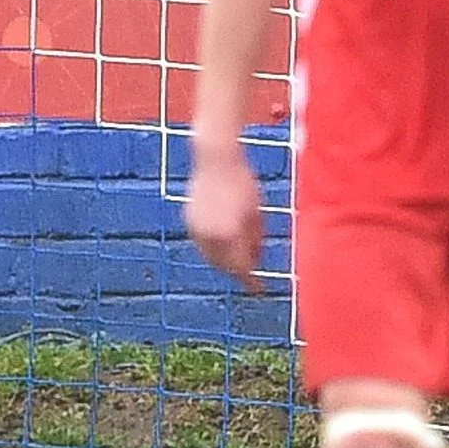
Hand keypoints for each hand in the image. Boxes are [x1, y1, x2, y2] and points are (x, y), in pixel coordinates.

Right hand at [185, 146, 264, 289]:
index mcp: (229, 234)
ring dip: (224, 261)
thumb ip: (256, 239)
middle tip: (251, 272)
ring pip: (210, 257)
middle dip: (237, 270)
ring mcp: (196, 228)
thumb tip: (256, 258)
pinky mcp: (189, 220)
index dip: (251, 281)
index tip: (260, 289)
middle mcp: (210, 235)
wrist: (215, 158)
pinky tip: (224, 241)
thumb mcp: (256, 212)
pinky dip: (213, 247)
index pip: (241, 268)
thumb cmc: (242, 181)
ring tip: (239, 256)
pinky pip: (202, 243)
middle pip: (224, 265)